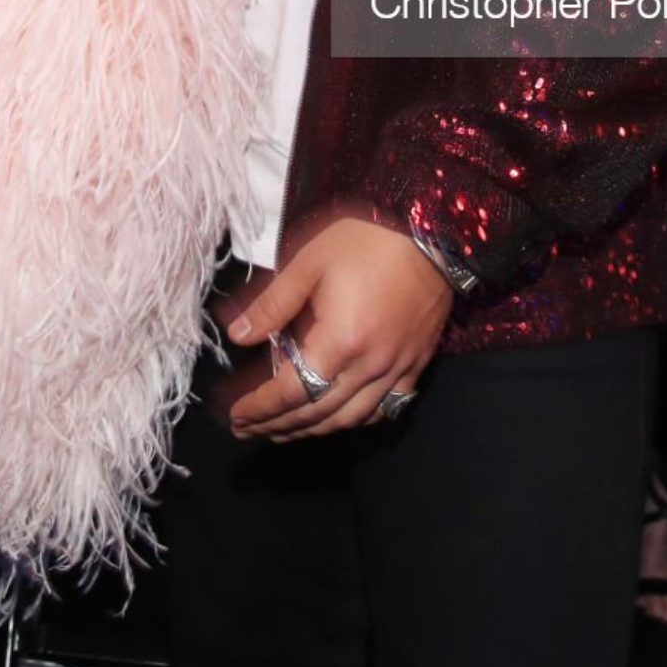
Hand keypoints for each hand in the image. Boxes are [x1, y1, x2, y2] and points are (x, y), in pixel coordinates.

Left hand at [220, 217, 454, 442]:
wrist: (431, 234)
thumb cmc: (366, 241)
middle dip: (277, 425)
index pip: (291, 392)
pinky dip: (353, 421)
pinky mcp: (416, 366)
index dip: (260, 408)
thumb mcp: (309, 263)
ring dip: (311, 431)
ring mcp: (397, 371)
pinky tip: (335, 419)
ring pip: (350, 420)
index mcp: (340, 342)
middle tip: (246, 429)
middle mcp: (370, 367)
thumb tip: (237, 335)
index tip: (236, 416)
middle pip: (317, 413)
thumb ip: (272, 304)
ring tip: (281, 431)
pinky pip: (384, 410)